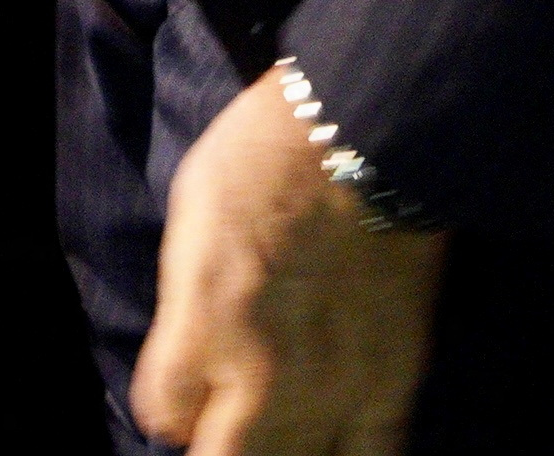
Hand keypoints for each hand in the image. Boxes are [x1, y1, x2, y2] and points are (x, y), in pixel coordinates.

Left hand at [130, 69, 442, 452]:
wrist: (365, 130)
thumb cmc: (265, 159)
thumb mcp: (190, 222)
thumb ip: (185, 308)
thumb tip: (189, 366)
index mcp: (203, 321)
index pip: (163, 415)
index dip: (170, 406)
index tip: (183, 390)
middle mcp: (262, 369)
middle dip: (215, 444)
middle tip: (223, 419)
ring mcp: (332, 384)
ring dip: (274, 454)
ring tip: (275, 431)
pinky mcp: (390, 380)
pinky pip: (368, 455)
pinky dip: (342, 453)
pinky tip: (330, 435)